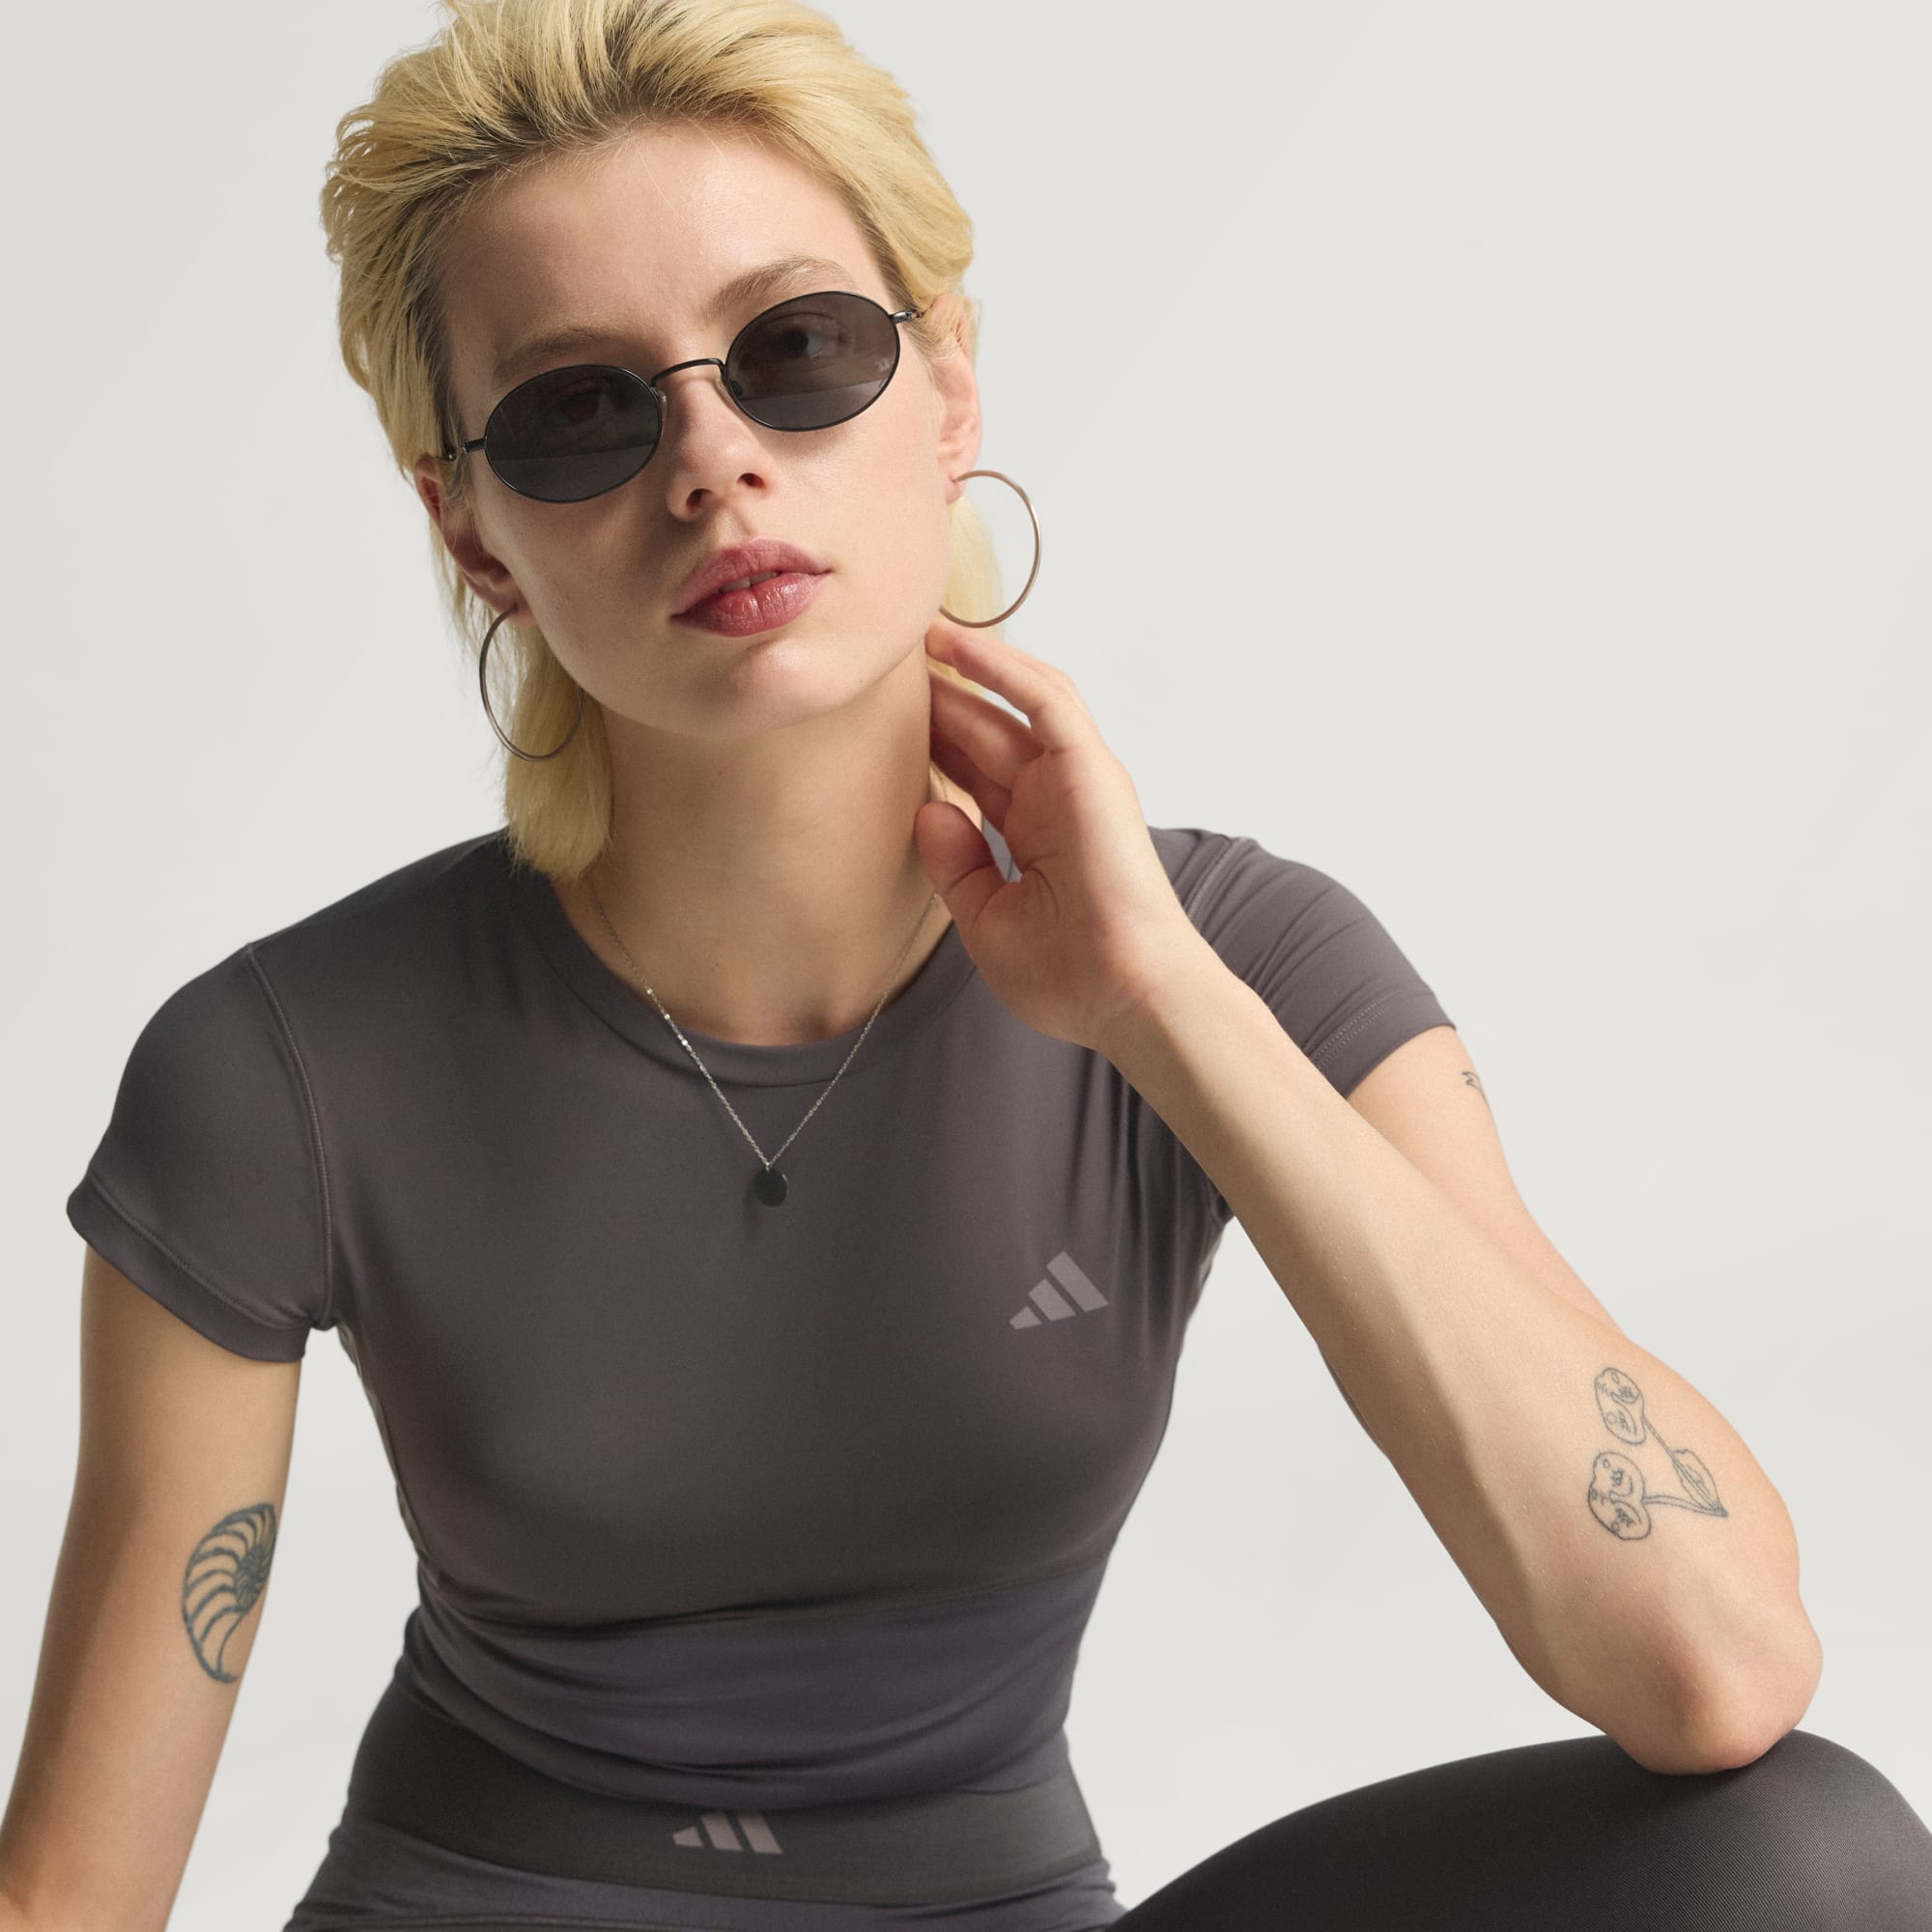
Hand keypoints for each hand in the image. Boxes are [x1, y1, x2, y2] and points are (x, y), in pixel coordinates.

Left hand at [915, 613, 1212, 1057]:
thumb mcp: (985, 919)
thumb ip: (956, 865)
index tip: (878, 719)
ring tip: (918, 633)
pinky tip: (955, 644)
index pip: (973, 774)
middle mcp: (1053, 800)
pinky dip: (1002, 668)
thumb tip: (928, 810)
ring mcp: (1074, 781)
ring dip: (968, 666)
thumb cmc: (1068, 977)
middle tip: (886, 664)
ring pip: (1013, 705)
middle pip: (986, 733)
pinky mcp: (1091, 769)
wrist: (1124, 995)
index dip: (931, 742)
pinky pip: (1044, 701)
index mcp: (1032, 836)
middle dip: (939, 698)